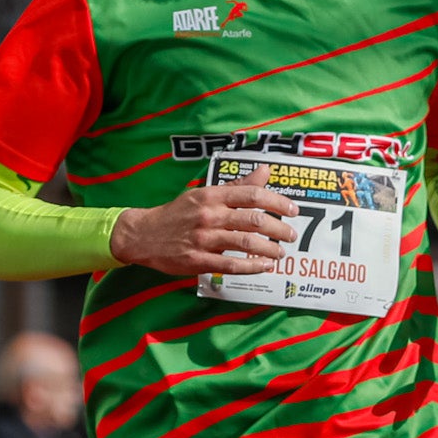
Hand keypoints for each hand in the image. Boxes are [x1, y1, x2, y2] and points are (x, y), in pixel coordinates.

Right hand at [105, 172, 297, 275]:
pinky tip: (264, 266)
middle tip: (291, 235)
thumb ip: (237, 185)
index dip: (277, 202)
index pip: (252, 195)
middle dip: (279, 229)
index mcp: (212, 196)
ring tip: (280, 253)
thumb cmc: (177, 213)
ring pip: (245, 243)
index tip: (292, 210)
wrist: (144, 234)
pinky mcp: (198, 260)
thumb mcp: (205, 193)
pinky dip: (251, 266)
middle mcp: (209, 215)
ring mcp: (203, 238)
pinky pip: (231, 265)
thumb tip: (265, 171)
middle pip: (253, 220)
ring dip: (269, 249)